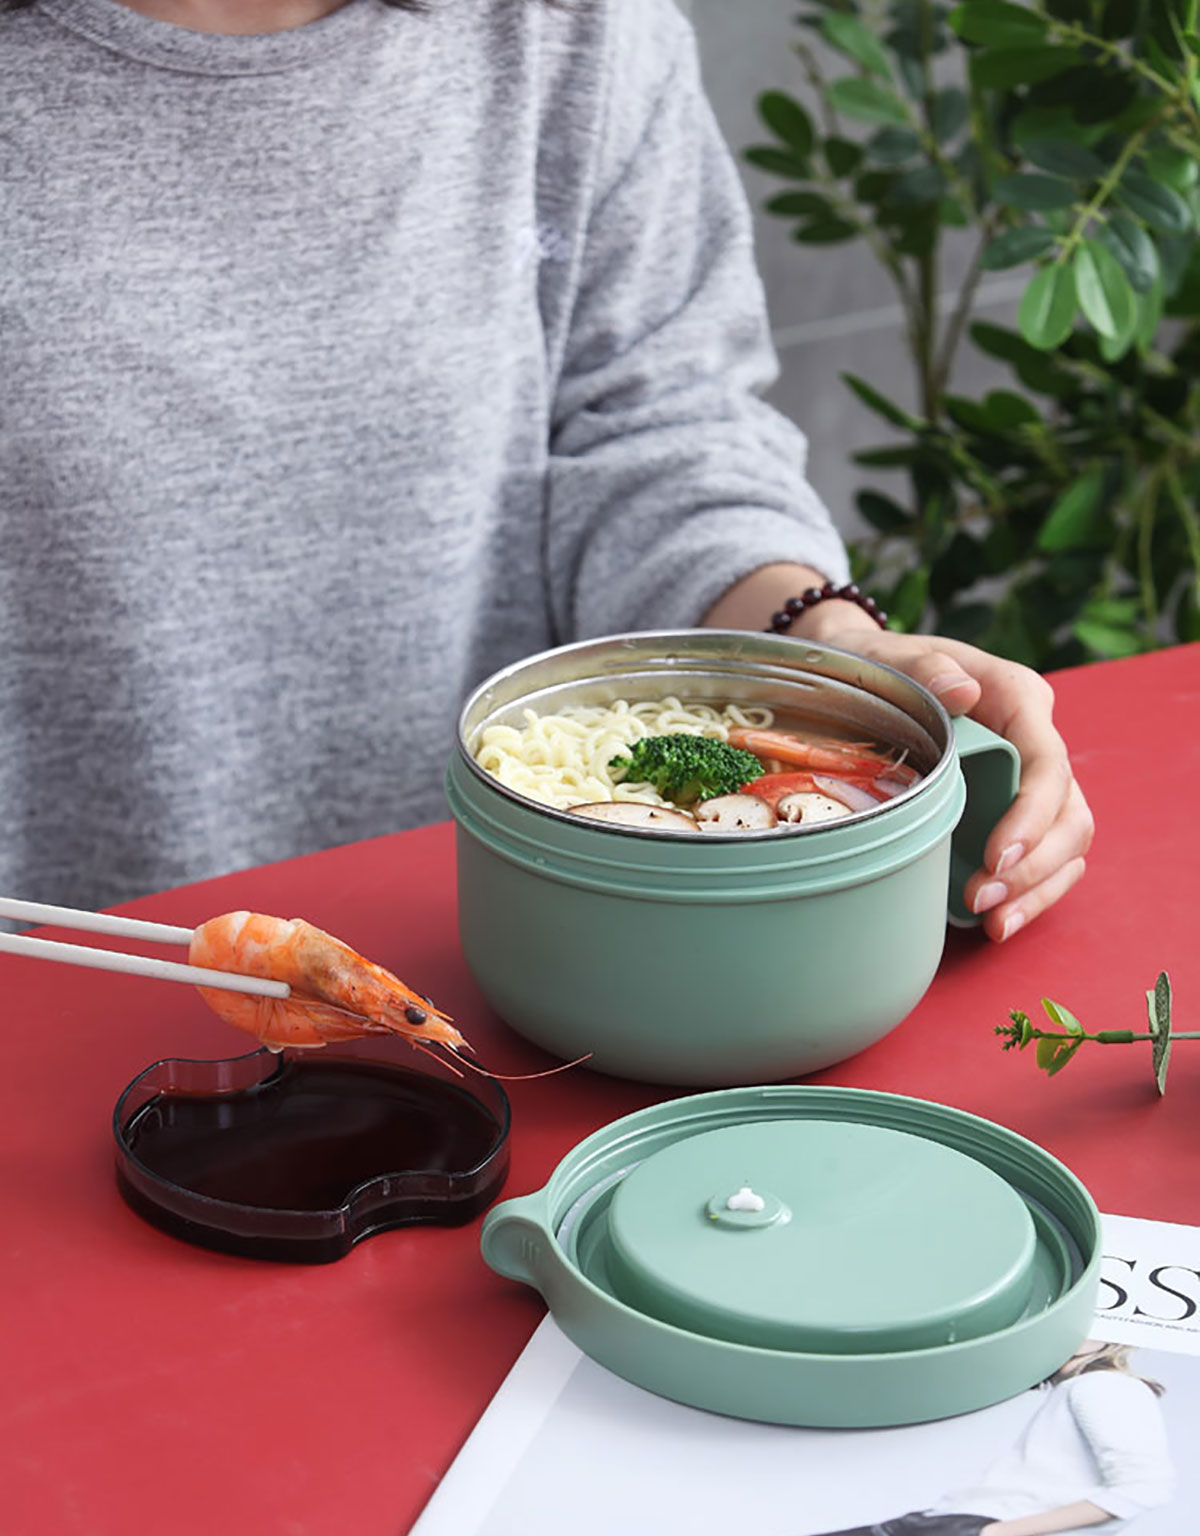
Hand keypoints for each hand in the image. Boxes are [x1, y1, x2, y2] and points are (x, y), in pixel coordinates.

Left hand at [794, 605, 1093, 941]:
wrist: (861, 675)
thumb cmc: (879, 666)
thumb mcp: (891, 659)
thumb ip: (926, 667)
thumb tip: (961, 690)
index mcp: (1017, 698)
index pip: (1047, 761)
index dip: (1031, 814)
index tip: (996, 856)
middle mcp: (1033, 738)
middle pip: (1068, 810)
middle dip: (1035, 863)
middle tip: (983, 898)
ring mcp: (1028, 778)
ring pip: (1067, 840)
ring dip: (1038, 886)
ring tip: (995, 921)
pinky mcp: (1014, 809)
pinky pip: (1046, 856)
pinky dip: (1031, 892)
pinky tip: (1001, 921)